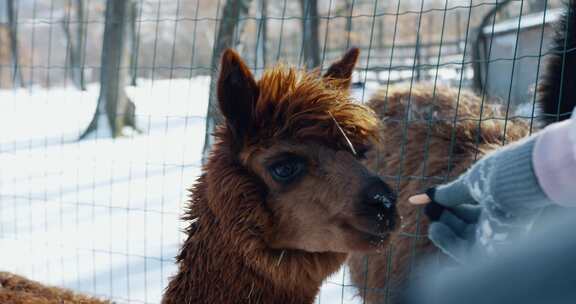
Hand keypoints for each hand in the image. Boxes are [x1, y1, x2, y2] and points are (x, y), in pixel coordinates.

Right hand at [409, 136, 550, 262]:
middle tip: (429, 207)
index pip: (470, 204)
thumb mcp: (469, 183)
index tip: (429, 198)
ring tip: (431, 219)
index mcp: (499, 198)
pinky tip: (434, 229)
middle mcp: (501, 217)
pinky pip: (466, 252)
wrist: (520, 184)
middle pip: (466, 221)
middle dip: (445, 215)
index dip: (449, 202)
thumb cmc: (499, 177)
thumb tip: (427, 194)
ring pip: (465, 238)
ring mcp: (498, 234)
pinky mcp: (495, 249)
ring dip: (444, 230)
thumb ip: (450, 192)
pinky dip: (448, 243)